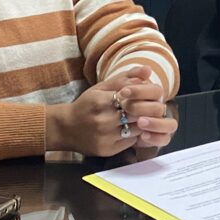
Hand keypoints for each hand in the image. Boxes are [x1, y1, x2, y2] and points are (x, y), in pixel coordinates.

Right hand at [46, 66, 175, 155]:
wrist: (65, 128)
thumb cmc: (87, 104)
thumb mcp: (102, 86)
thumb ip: (126, 77)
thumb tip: (149, 70)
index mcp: (101, 101)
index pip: (134, 97)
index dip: (145, 96)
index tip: (150, 95)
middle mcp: (103, 120)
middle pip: (138, 114)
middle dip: (150, 109)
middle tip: (154, 106)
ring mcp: (105, 137)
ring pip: (137, 129)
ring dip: (144, 122)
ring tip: (143, 116)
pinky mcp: (107, 150)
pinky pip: (131, 141)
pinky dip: (136, 134)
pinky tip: (132, 128)